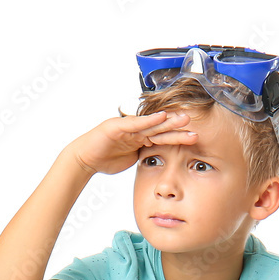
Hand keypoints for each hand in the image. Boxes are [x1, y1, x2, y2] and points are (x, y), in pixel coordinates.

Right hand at [69, 111, 196, 176]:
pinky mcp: (118, 126)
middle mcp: (136, 130)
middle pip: (160, 128)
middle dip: (177, 127)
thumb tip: (157, 163)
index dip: (177, 137)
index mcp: (140, 138)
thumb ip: (143, 157)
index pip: (162, 137)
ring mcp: (127, 126)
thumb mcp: (131, 160)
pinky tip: (161, 117)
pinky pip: (136, 123)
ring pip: (151, 124)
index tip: (193, 137)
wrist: (85, 159)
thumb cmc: (105, 159)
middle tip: (193, 125)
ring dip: (168, 121)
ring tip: (184, 119)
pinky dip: (148, 120)